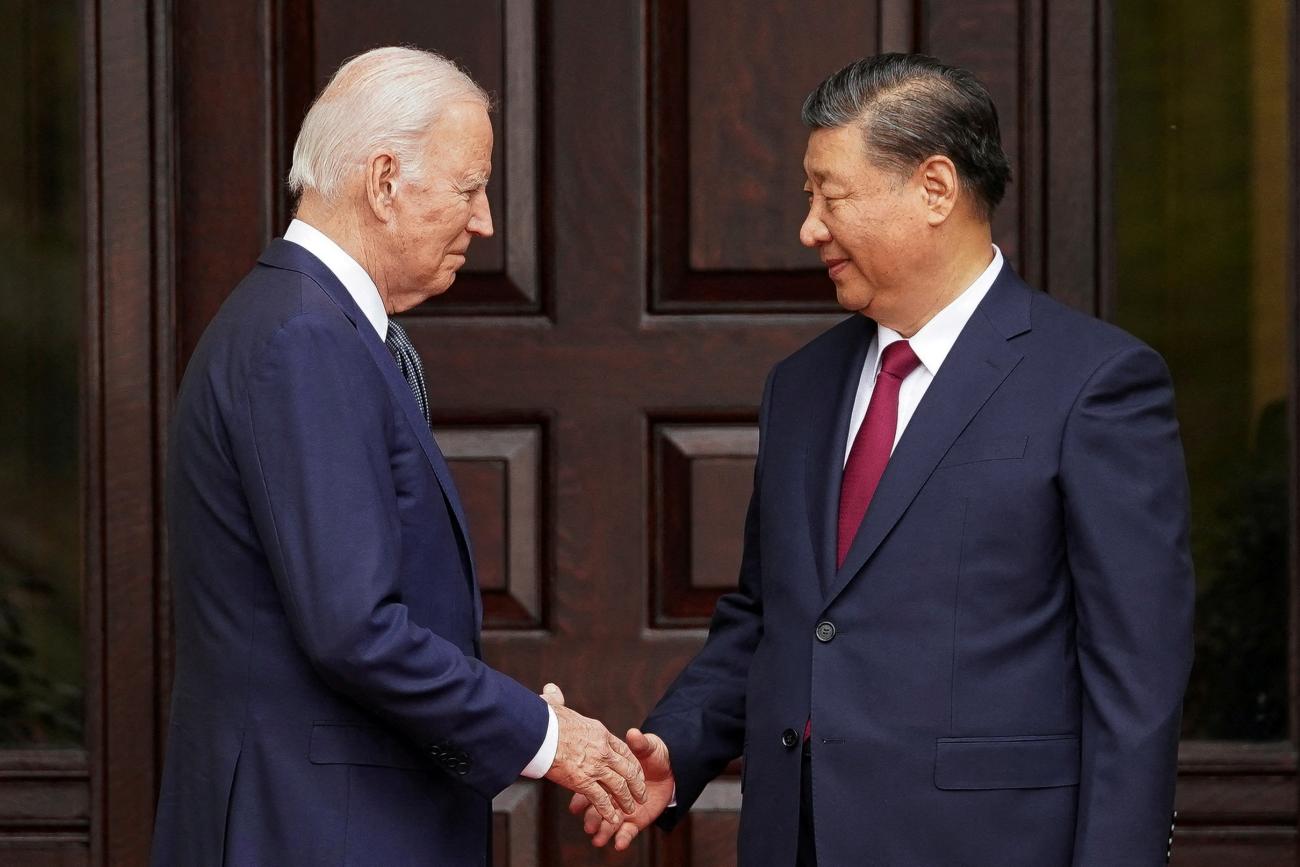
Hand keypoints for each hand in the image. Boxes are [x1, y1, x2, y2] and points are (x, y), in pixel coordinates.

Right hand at [540, 684, 647, 825]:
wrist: (538, 731)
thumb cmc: (544, 719)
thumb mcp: (555, 706)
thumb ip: (557, 700)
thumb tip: (551, 690)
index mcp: (600, 732)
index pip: (624, 750)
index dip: (632, 763)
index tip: (636, 773)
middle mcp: (602, 750)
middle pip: (627, 770)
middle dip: (636, 785)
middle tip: (640, 796)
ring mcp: (594, 766)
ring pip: (618, 787)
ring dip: (625, 801)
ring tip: (630, 810)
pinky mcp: (583, 781)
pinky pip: (601, 799)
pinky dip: (608, 811)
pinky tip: (613, 819)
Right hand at [569, 727, 674, 850]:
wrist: (672, 771)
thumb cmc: (655, 755)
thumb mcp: (648, 748)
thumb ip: (640, 743)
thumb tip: (634, 733)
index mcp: (609, 776)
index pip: (592, 786)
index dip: (583, 797)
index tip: (575, 805)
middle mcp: (612, 795)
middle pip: (598, 808)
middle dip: (592, 817)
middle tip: (587, 825)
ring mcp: (623, 809)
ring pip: (609, 823)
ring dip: (604, 831)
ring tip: (598, 839)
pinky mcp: (635, 821)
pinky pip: (628, 832)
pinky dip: (623, 838)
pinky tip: (619, 844)